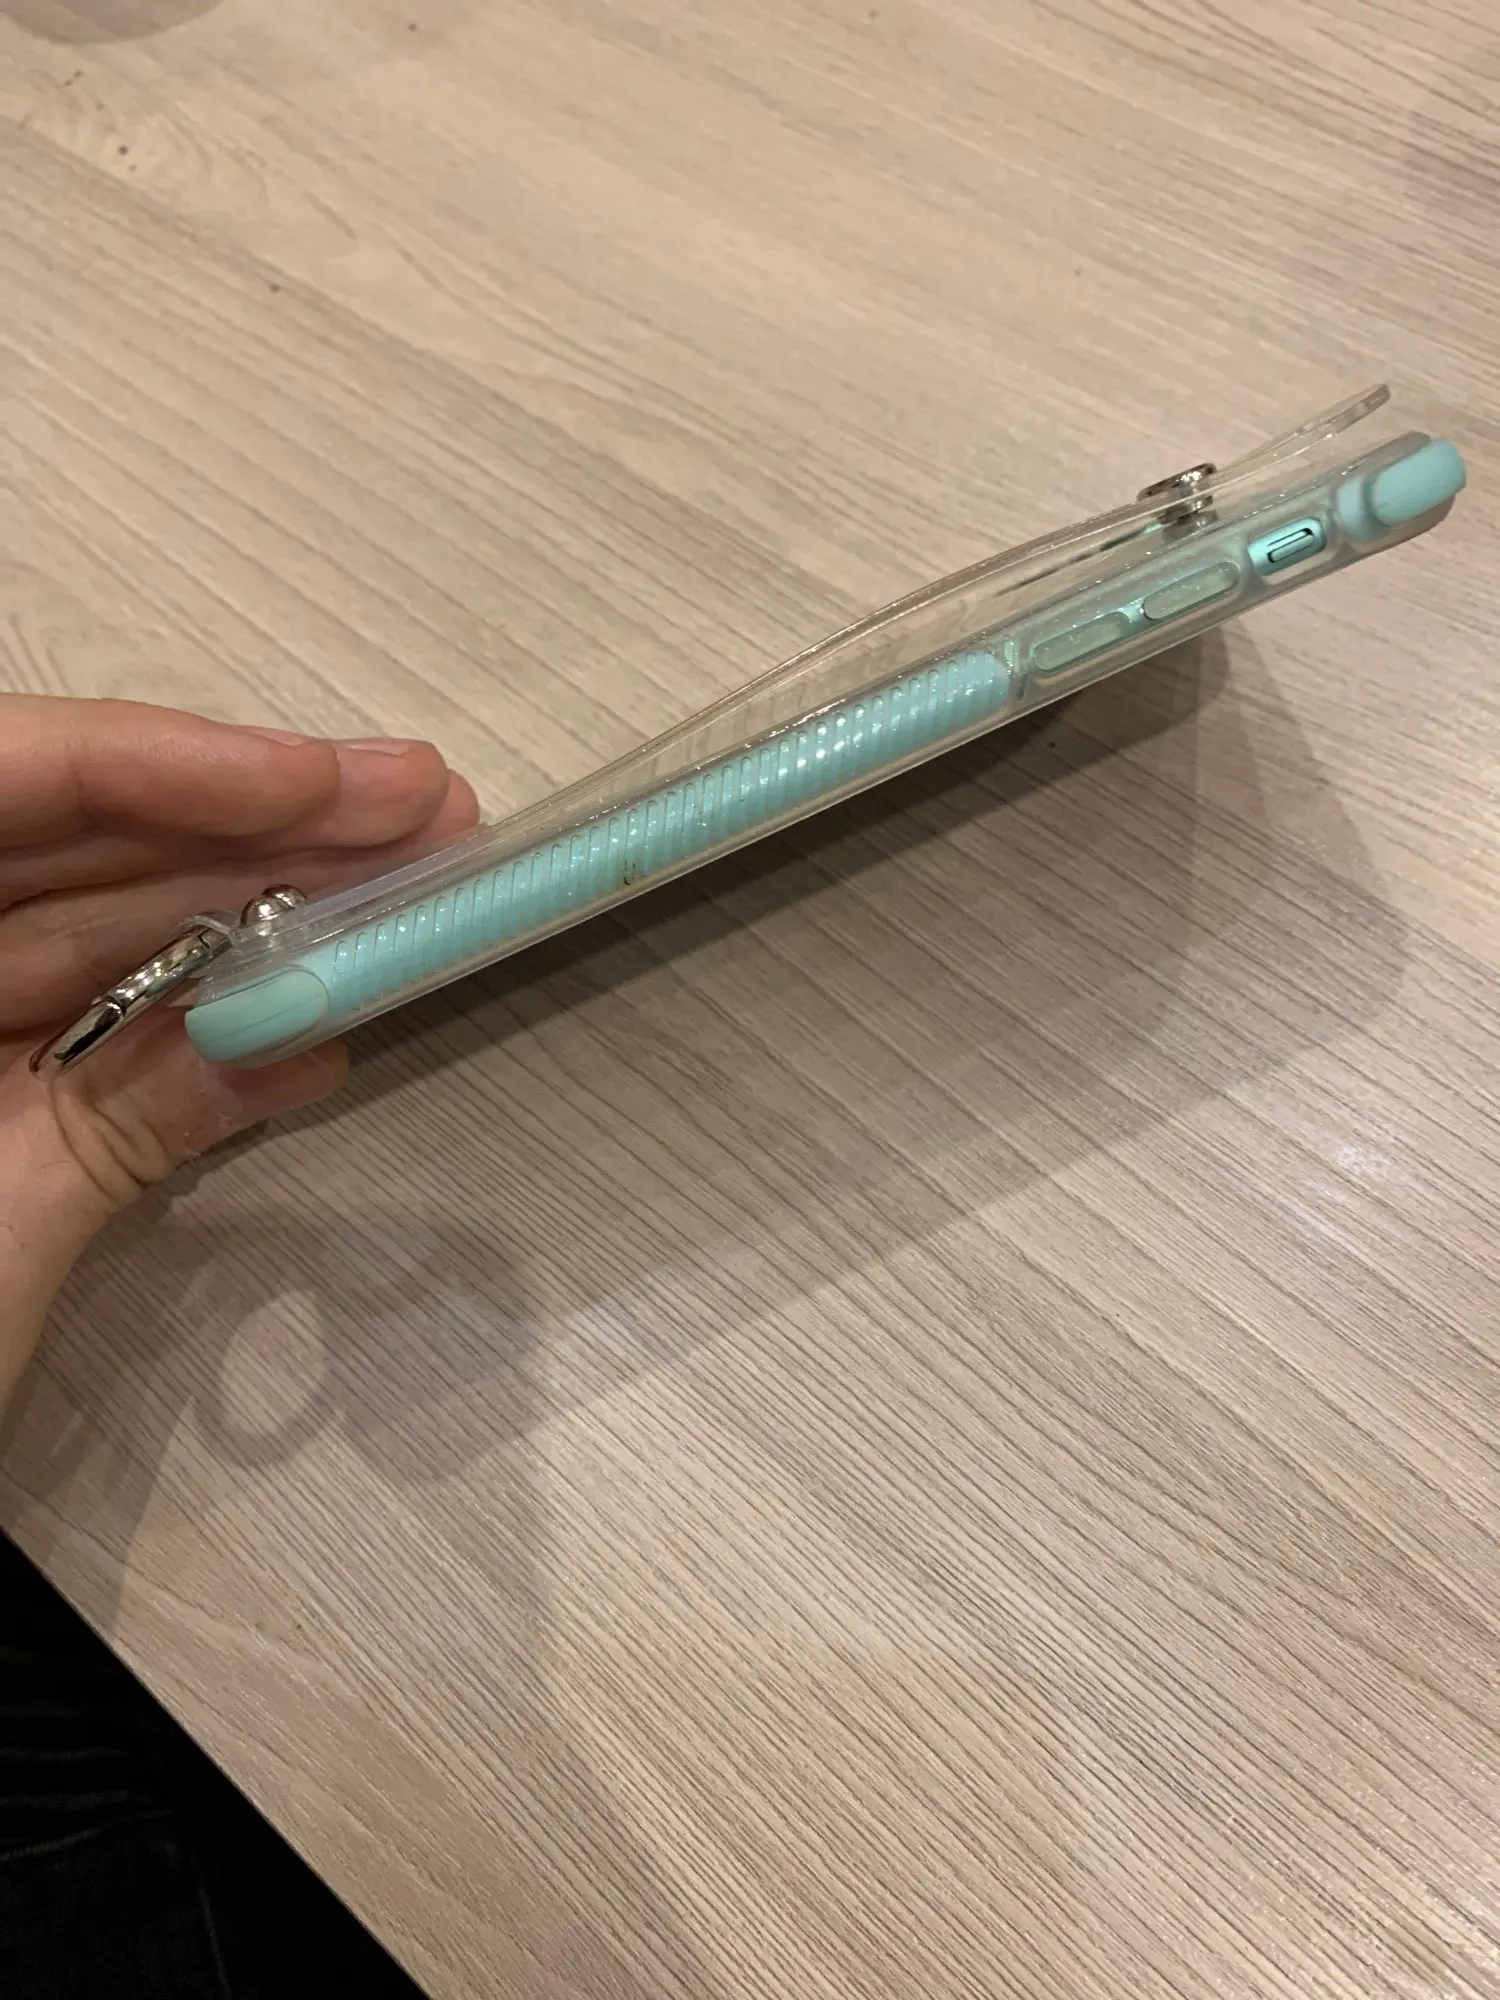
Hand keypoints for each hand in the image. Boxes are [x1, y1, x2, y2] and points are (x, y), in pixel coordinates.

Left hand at [0, 695, 478, 1407]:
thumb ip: (123, 1124)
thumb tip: (305, 1037)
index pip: (9, 781)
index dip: (164, 763)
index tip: (323, 783)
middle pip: (81, 849)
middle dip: (260, 829)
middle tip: (425, 812)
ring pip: (107, 940)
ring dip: (266, 921)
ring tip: (413, 894)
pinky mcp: (1, 1115)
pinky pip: (107, 1049)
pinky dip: (214, 1042)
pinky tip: (323, 1023)